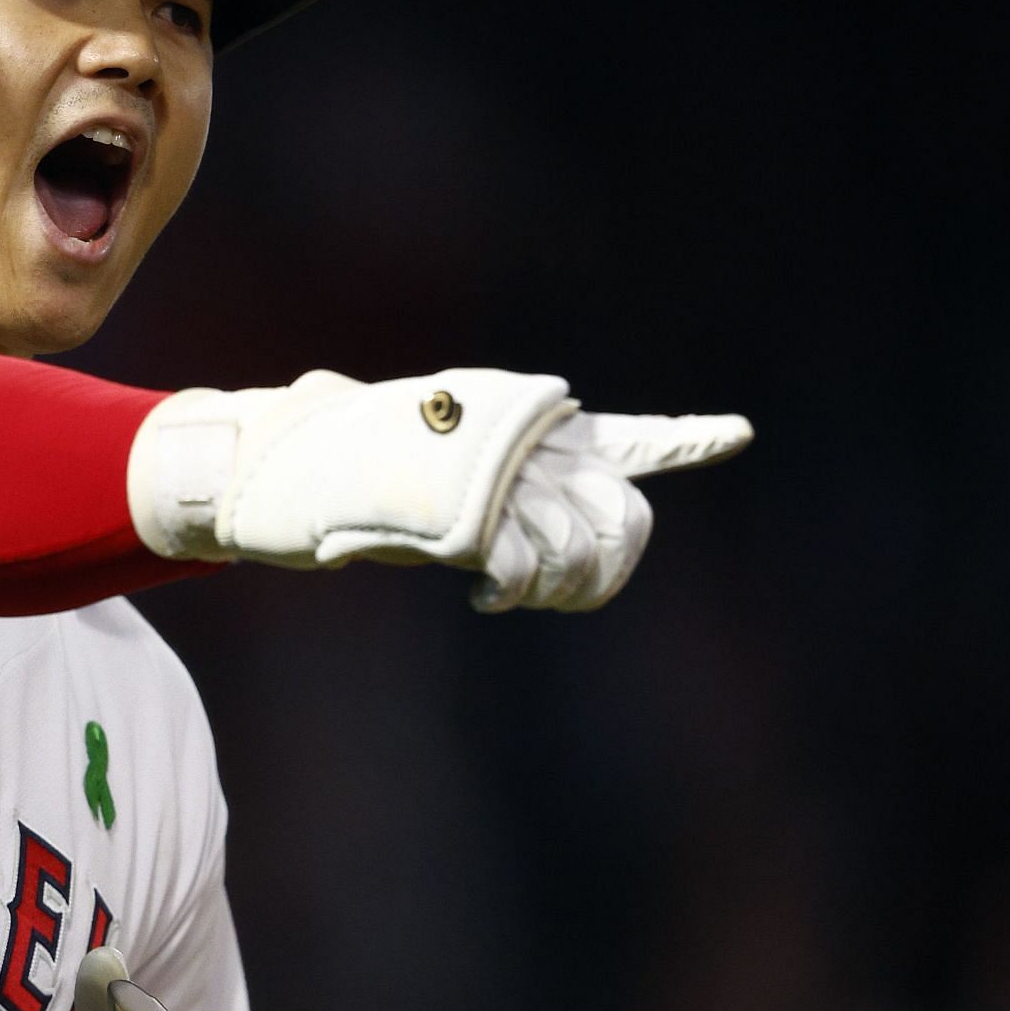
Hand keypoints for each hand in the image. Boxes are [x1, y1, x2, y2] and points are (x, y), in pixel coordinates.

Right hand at [127, 367, 750, 612]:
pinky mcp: (472, 516)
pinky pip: (527, 570)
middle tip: (538, 589)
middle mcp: (523, 444)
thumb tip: (341, 411)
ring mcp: (500, 477)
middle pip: (622, 516)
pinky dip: (511, 595)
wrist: (271, 463)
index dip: (681, 438)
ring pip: (581, 550)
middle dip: (602, 568)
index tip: (738, 433)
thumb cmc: (323, 460)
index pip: (622, 437)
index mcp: (518, 427)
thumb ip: (429, 458)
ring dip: (550, 589)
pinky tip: (481, 599)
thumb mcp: (389, 448)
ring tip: (505, 592)